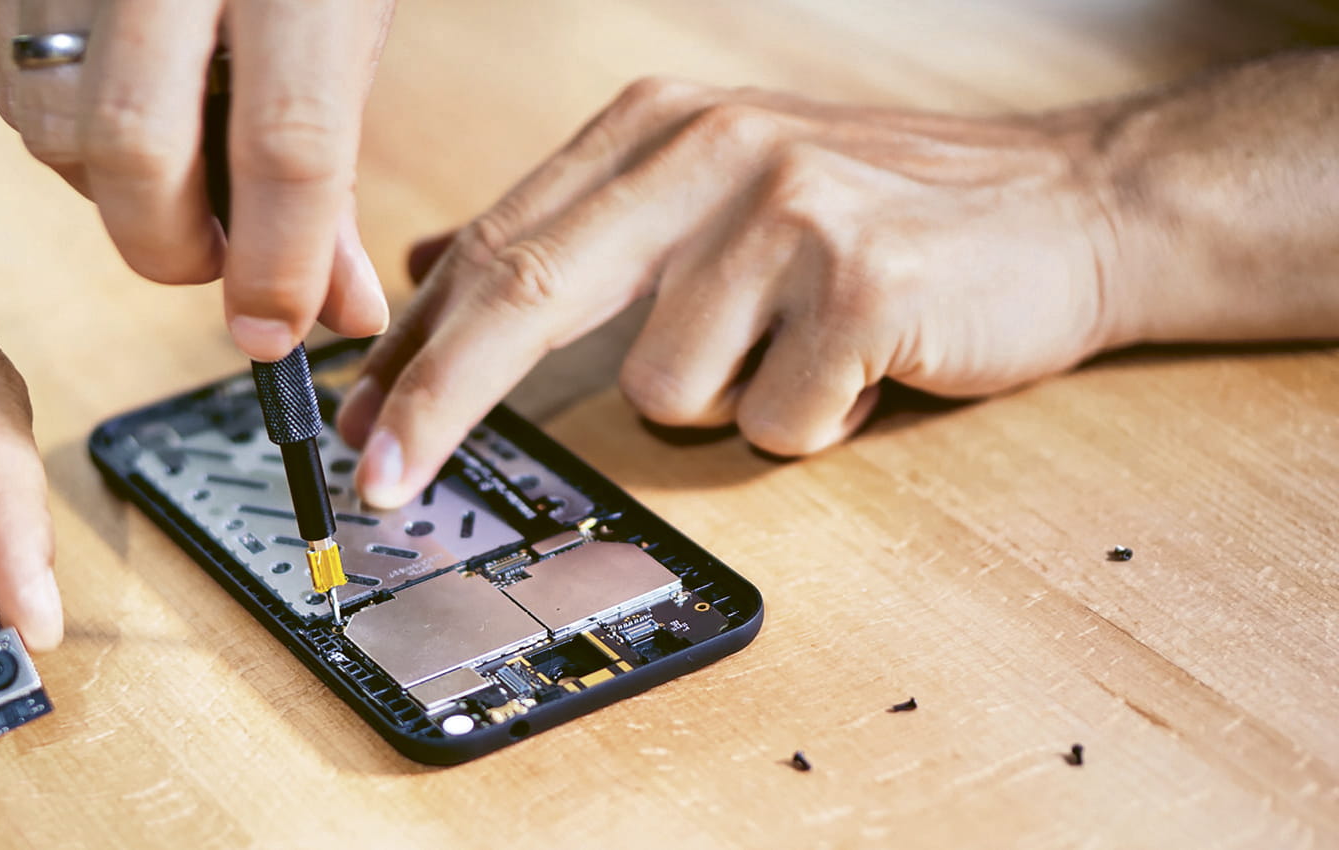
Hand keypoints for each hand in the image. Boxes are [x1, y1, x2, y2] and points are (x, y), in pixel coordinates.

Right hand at [0, 0, 395, 359]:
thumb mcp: (341, 23)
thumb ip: (331, 172)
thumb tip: (339, 308)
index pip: (285, 143)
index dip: (277, 261)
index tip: (274, 328)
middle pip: (133, 146)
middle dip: (168, 245)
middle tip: (213, 263)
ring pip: (54, 129)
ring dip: (113, 191)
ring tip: (174, 164)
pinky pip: (12, 89)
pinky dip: (66, 133)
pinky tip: (121, 103)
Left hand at [337, 78, 1129, 505]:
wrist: (1071, 205)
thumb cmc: (878, 212)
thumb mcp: (709, 187)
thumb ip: (573, 228)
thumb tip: (424, 274)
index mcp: (656, 127)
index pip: (499, 246)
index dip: (413, 347)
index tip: (352, 422)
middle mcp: (709, 150)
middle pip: (527, 295)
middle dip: (440, 404)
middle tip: (383, 481)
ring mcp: (788, 209)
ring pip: (669, 388)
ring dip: (728, 404)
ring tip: (798, 349)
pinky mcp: (865, 280)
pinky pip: (775, 420)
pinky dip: (811, 421)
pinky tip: (858, 365)